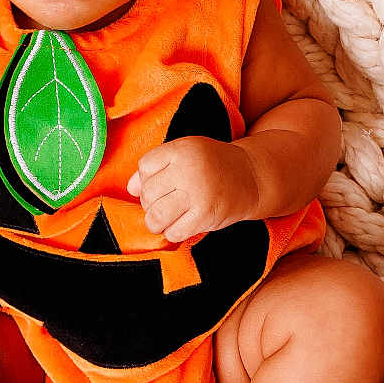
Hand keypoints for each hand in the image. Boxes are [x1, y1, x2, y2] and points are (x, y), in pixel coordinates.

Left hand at [124, 136, 258, 241]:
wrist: (252, 177)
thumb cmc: (212, 166)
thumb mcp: (186, 155)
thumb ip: (156, 167)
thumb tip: (130, 188)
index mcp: (182, 149)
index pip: (145, 167)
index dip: (148, 178)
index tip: (163, 182)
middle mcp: (189, 170)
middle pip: (147, 194)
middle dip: (151, 202)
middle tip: (167, 202)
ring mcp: (198, 194)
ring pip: (155, 216)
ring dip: (156, 221)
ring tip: (167, 217)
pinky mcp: (206, 216)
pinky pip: (173, 232)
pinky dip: (173, 232)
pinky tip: (182, 224)